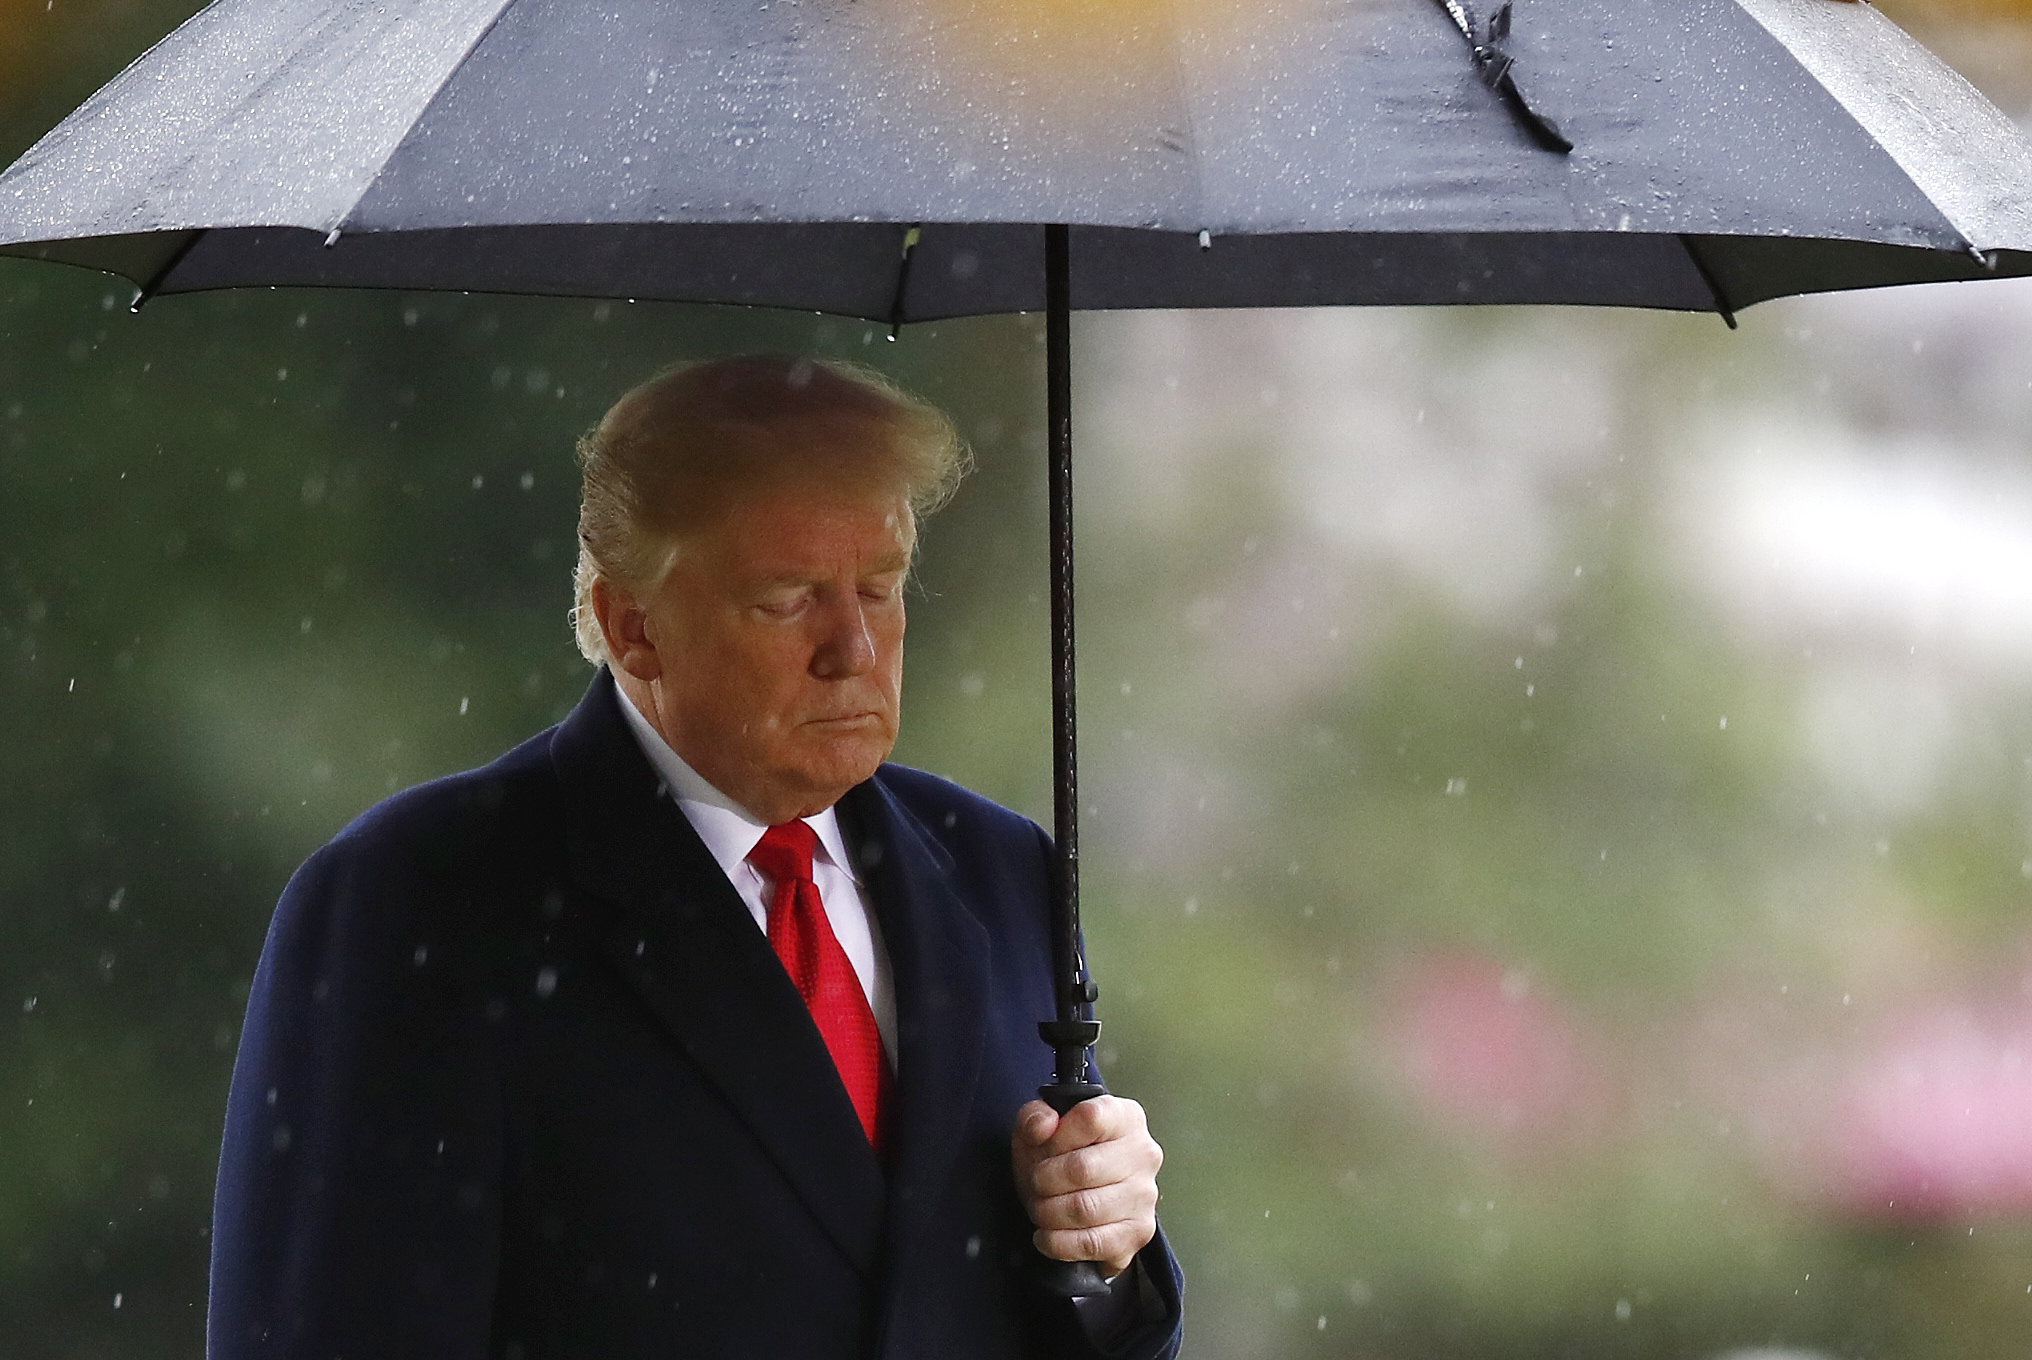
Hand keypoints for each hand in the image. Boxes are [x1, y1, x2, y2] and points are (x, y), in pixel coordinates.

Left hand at [1010, 1095, 1162, 1278]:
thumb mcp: (1038, 1127)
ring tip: (1041, 1208)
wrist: (1078, 1192)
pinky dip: (1059, 1243)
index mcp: (1125, 1117)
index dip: (1057, 1137)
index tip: (1043, 1148)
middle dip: (1045, 1181)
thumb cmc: (1061, 1155)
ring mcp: (1145, 1195)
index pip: (1090, 1119)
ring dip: (1049, 1213)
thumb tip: (1044, 1126)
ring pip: (1085, 1209)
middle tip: (1036, 1184)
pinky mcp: (1138, 1232)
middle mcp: (1143, 1153)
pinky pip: (1092, 1243)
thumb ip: (1034, 1117)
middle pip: (1083, 1169)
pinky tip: (1047, 1235)